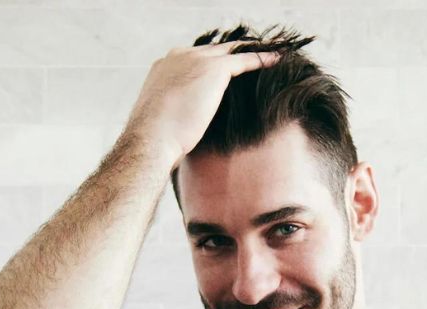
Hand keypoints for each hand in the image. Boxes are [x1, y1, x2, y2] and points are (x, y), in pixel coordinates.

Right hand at [123, 41, 282, 166]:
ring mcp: (196, 59)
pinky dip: (261, 59)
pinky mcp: (214, 69)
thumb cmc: (154, 140)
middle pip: (213, 50)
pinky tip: (275, 61)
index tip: (223, 75)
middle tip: (251, 58)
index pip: (193, 59)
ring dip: (249, 53)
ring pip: (230, 50)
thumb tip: (185, 129)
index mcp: (164, 67)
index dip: (209, 65)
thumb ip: (175, 112)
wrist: (151, 139)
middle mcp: (179, 56)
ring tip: (267, 56)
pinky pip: (244, 59)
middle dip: (231, 54)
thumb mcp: (162, 120)